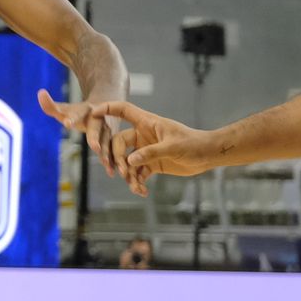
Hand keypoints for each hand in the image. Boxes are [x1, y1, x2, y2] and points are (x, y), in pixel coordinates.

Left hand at [38, 89, 128, 177]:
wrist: (107, 108)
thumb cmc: (80, 112)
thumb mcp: (65, 109)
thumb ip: (51, 105)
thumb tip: (39, 92)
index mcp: (86, 110)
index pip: (77, 114)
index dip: (72, 118)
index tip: (66, 124)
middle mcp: (99, 119)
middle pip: (96, 128)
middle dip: (95, 137)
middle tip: (94, 147)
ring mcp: (108, 131)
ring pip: (108, 141)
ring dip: (107, 152)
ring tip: (105, 162)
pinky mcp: (113, 141)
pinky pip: (113, 152)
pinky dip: (113, 162)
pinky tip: (112, 172)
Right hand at [85, 101, 217, 196]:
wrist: (207, 156)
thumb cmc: (193, 144)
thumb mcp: (172, 147)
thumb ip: (151, 153)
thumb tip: (130, 161)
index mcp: (147, 123)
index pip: (123, 110)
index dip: (108, 109)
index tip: (94, 113)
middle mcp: (143, 135)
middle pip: (119, 143)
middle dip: (119, 159)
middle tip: (124, 173)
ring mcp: (146, 150)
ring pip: (126, 161)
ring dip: (128, 175)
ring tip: (136, 187)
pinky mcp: (151, 164)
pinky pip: (137, 173)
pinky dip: (137, 182)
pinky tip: (142, 191)